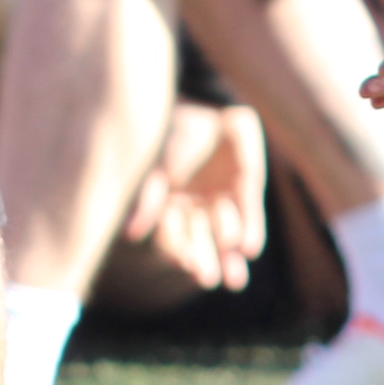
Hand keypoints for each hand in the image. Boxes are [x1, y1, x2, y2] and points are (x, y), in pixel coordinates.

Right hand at [122, 101, 266, 291]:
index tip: (186, 265)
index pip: (172, 239)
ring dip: (228, 252)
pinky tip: (249, 249)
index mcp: (170, 207)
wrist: (208, 105)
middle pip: (200, 244)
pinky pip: (251, 217)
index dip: (179, 253)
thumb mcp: (157, 166)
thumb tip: (132, 235)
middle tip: (209, 278)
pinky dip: (251, 232)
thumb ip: (149, 199)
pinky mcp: (247, 189)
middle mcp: (196, 208)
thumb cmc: (174, 135)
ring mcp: (222, 200)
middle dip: (205, 261)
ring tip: (234, 274)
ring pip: (226, 235)